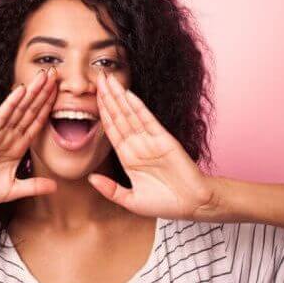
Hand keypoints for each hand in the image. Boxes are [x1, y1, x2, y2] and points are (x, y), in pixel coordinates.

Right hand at [0, 67, 58, 207]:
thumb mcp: (13, 190)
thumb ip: (33, 186)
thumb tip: (55, 187)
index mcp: (17, 147)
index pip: (37, 122)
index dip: (49, 107)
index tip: (61, 93)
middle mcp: (9, 136)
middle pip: (31, 110)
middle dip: (44, 92)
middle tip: (57, 73)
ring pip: (19, 108)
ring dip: (32, 91)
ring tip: (44, 75)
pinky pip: (1, 116)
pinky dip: (11, 102)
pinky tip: (21, 90)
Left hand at [87, 70, 219, 220]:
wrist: (193, 205)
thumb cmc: (165, 203)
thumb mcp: (132, 201)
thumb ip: (111, 190)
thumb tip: (90, 179)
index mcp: (128, 157)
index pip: (111, 130)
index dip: (101, 113)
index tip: (90, 97)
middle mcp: (138, 145)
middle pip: (118, 116)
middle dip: (107, 97)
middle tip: (97, 77)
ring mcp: (150, 140)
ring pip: (130, 114)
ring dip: (119, 97)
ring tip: (108, 80)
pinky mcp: (165, 140)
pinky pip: (148, 121)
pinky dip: (138, 107)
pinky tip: (128, 94)